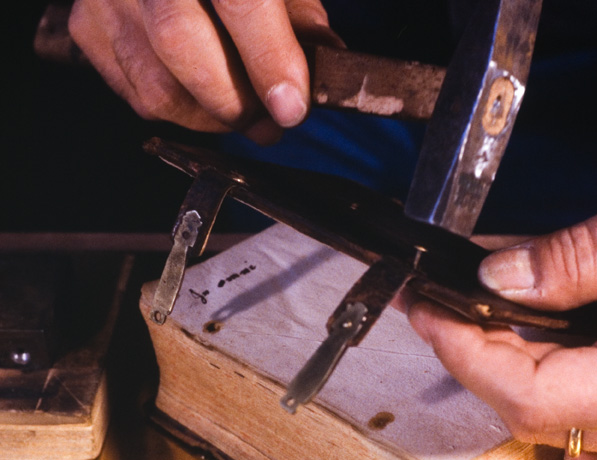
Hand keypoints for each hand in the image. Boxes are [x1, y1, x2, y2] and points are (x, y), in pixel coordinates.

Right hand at [69, 0, 341, 143]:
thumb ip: (298, 10)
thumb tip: (321, 58)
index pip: (238, 0)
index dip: (269, 59)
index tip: (291, 107)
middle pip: (181, 42)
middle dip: (235, 101)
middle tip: (271, 122)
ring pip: (156, 85)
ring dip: (211, 117)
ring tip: (244, 112)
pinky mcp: (87, 26)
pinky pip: (137, 95)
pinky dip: (181, 110)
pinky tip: (204, 97)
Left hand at [408, 148, 596, 459]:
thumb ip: (574, 256)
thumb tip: (499, 280)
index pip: (533, 394)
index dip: (467, 354)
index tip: (430, 308)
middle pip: (533, 415)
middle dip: (473, 356)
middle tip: (442, 300)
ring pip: (554, 430)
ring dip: (504, 376)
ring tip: (481, 321)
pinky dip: (555, 427)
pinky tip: (541, 386)